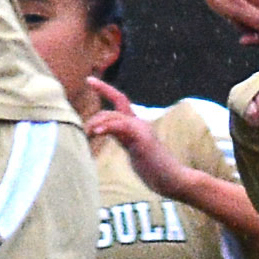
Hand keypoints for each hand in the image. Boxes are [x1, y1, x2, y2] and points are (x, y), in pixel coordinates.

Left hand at [83, 78, 197, 199]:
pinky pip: (121, 126)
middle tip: (85, 134)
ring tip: (89, 135)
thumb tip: (106, 138)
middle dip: (94, 120)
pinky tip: (96, 133)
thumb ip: (122, 140)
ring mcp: (141, 130)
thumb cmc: (154, 170)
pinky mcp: (142, 139)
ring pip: (114, 117)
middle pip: (111, 111)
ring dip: (97, 124)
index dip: (104, 89)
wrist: (173, 179)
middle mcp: (139, 124)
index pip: (120, 100)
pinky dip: (107, 126)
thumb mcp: (134, 151)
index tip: (89, 79)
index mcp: (136, 125)